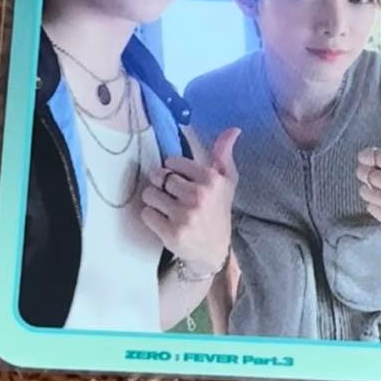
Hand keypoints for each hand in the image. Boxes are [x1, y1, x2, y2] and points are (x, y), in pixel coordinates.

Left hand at [141, 127, 240, 275]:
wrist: (214, 251)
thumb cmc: (218, 211)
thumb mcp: (227, 182)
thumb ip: (224, 153)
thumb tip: (233, 129)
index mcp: (212, 180)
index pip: (172, 162)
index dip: (172, 170)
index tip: (180, 180)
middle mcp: (199, 196)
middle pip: (159, 176)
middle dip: (161, 184)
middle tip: (172, 195)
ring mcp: (184, 216)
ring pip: (150, 194)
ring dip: (154, 200)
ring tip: (167, 208)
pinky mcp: (171, 233)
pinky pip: (146, 214)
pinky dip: (152, 217)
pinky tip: (165, 221)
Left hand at [357, 103, 380, 231]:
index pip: (376, 157)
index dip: (369, 155)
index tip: (366, 155)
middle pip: (369, 176)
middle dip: (366, 171)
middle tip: (365, 169)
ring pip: (369, 194)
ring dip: (368, 187)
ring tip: (369, 185)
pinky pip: (376, 213)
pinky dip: (374, 205)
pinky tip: (376, 203)